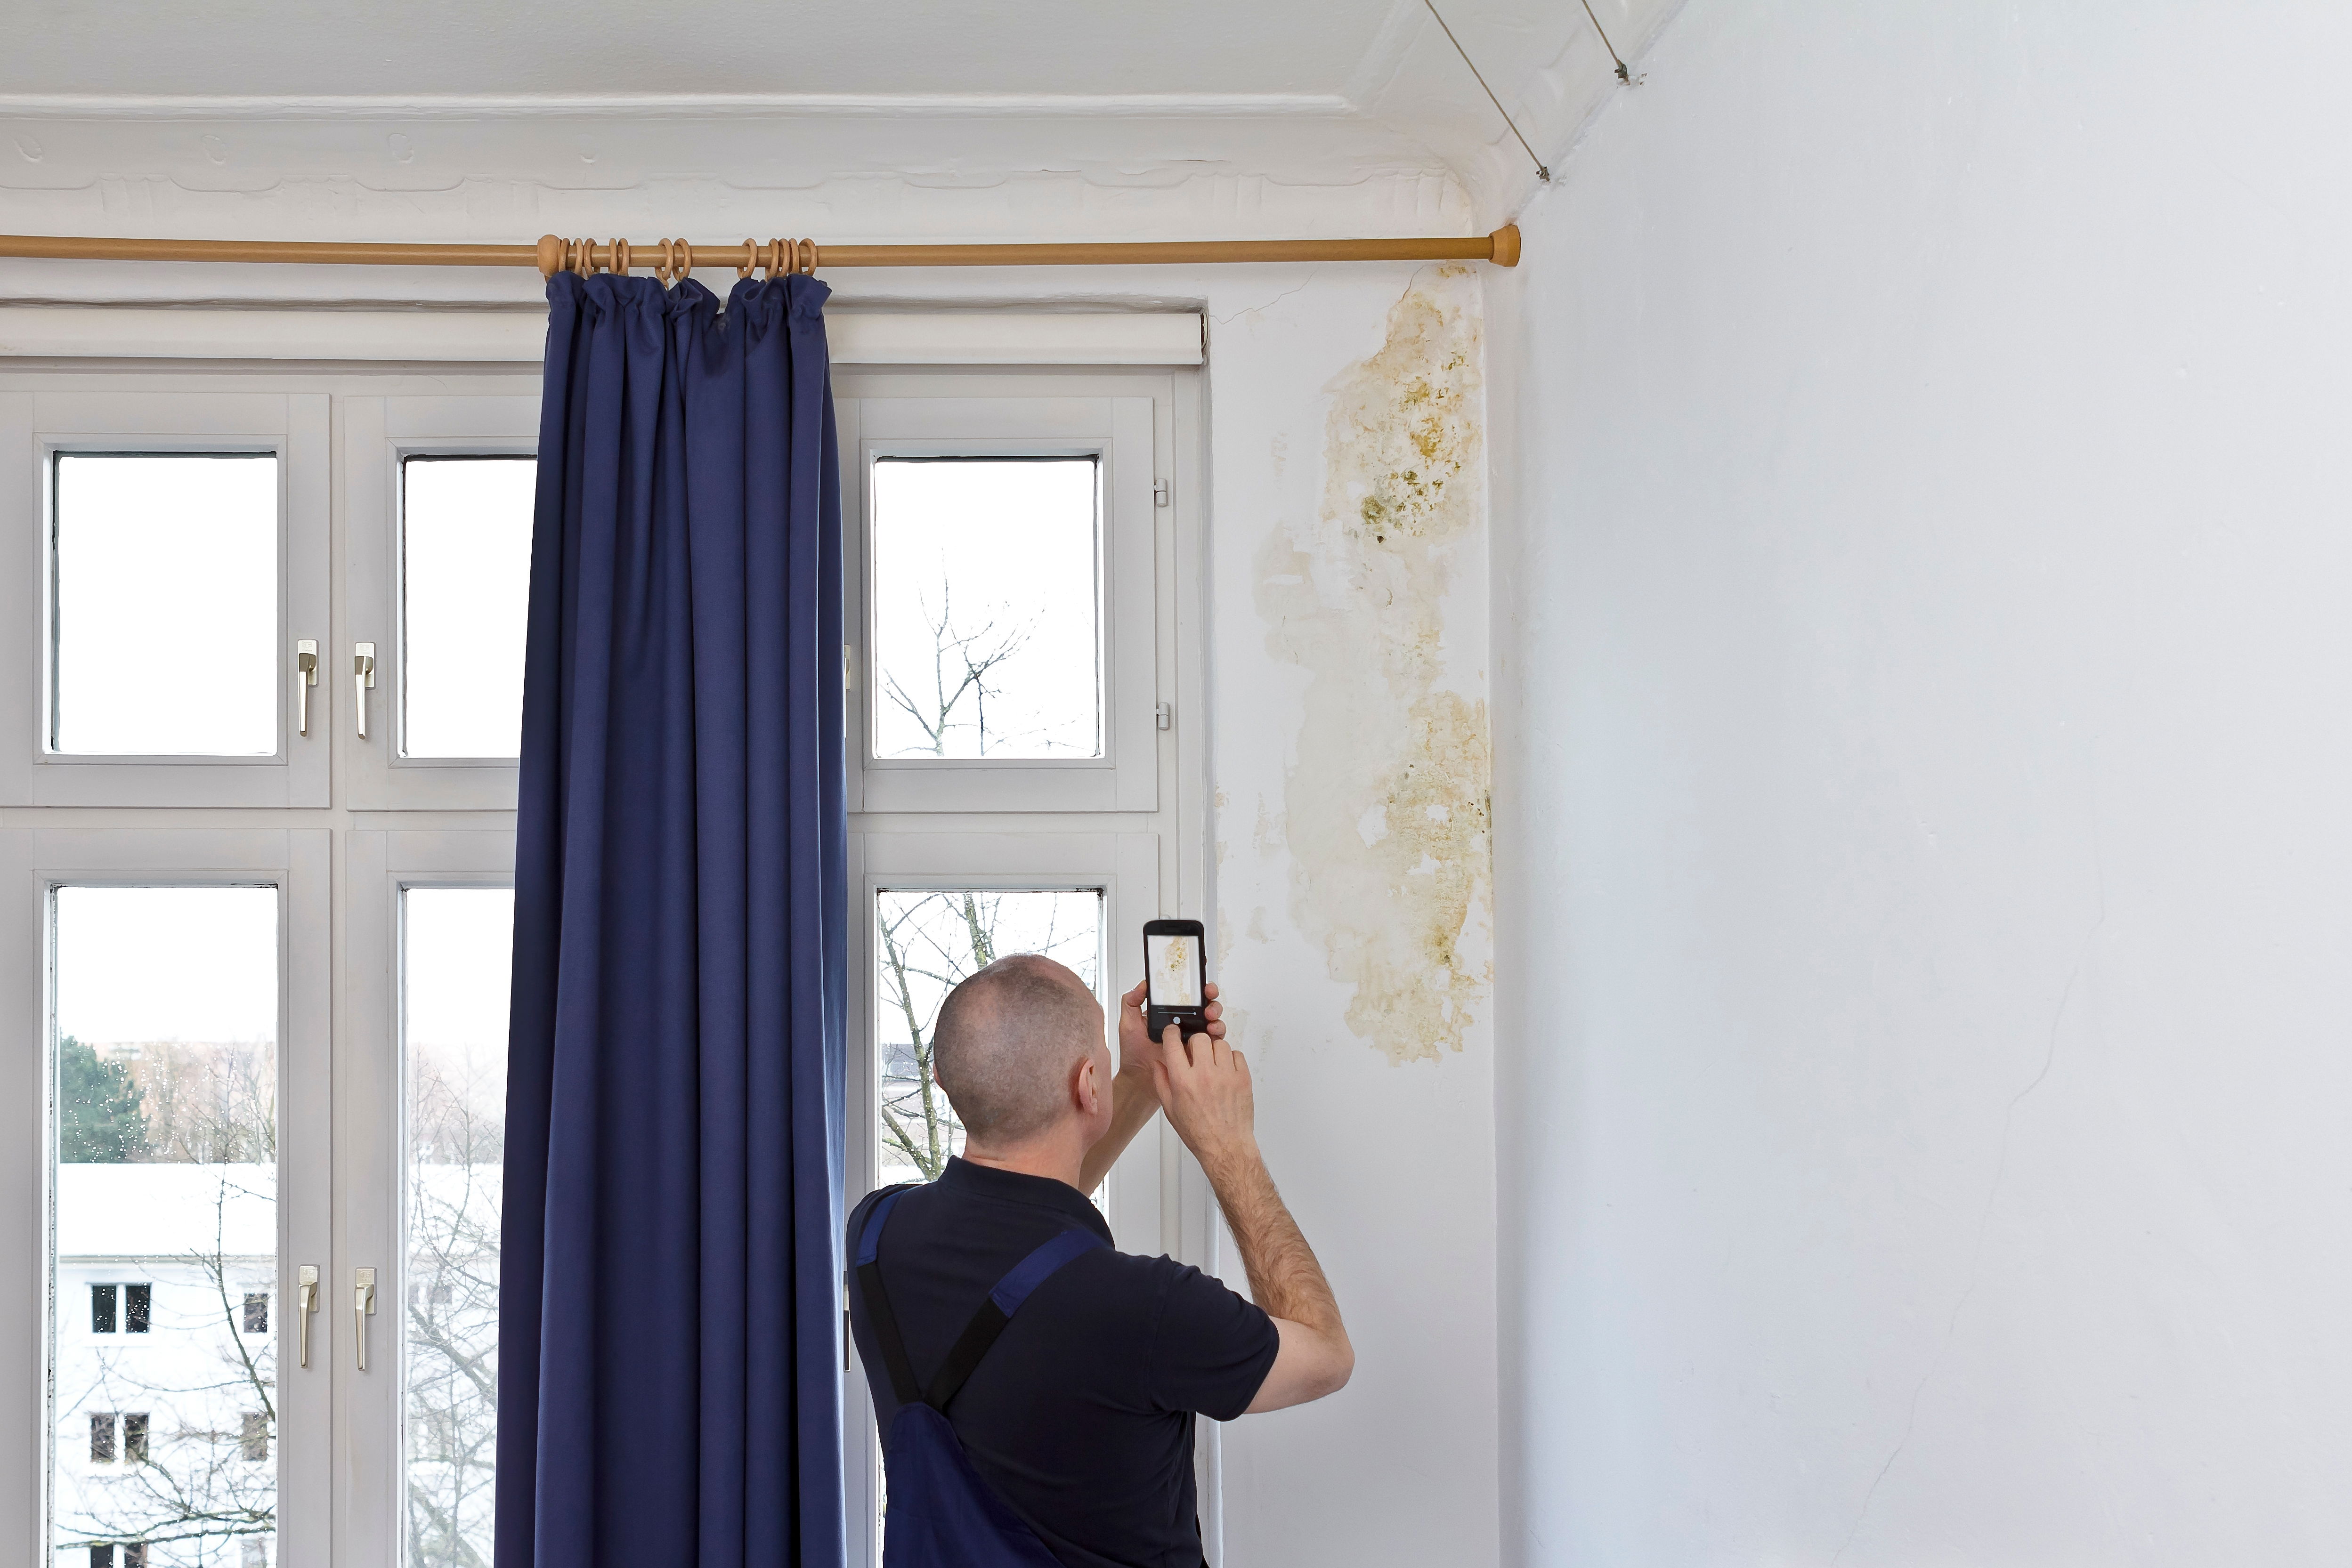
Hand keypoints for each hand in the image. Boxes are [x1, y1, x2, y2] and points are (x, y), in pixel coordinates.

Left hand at [1118, 977, 1222, 1097]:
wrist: (1140, 1079)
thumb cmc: (1134, 1054)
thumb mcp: (1128, 1024)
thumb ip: (1131, 1003)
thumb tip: (1142, 985)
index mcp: (1169, 1013)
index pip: (1185, 995)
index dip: (1194, 986)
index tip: (1197, 982)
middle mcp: (1183, 1023)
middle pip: (1203, 1003)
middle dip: (1209, 996)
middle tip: (1207, 995)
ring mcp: (1192, 1036)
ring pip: (1212, 1018)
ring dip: (1215, 1013)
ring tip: (1209, 1016)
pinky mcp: (1199, 1050)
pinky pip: (1214, 1039)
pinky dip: (1217, 1033)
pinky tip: (1211, 1032)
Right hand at [1152, 1019, 1256, 1177]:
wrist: (1225, 1146)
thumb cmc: (1199, 1132)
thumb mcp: (1170, 1109)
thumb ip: (1162, 1082)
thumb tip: (1159, 1063)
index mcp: (1183, 1082)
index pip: (1173, 1043)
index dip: (1171, 1034)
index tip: (1173, 1033)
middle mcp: (1205, 1075)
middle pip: (1199, 1038)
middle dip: (1194, 1043)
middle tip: (1195, 1054)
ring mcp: (1226, 1075)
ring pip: (1219, 1043)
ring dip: (1213, 1051)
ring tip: (1212, 1065)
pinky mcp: (1243, 1078)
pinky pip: (1236, 1054)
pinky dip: (1230, 1059)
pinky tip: (1225, 1072)